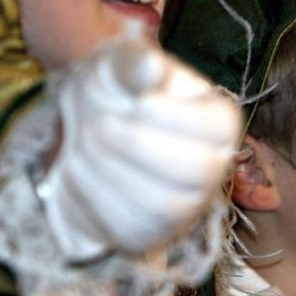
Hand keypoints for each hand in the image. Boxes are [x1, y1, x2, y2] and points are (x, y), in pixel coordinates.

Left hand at [39, 33, 240, 260]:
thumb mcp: (116, 64)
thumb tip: (152, 68)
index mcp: (218, 121)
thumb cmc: (111, 91)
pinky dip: (95, 197)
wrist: (76, 129)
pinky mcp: (149, 232)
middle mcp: (212, 168)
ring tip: (83, 144)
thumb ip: (134, 62)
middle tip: (97, 125)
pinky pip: (131, 228)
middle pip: (196, 172)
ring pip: (162, 206)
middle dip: (137, 146)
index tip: (136, 102)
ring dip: (110, 171)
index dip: (174, 118)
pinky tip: (78, 170)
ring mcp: (184, 207)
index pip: (219, 129)